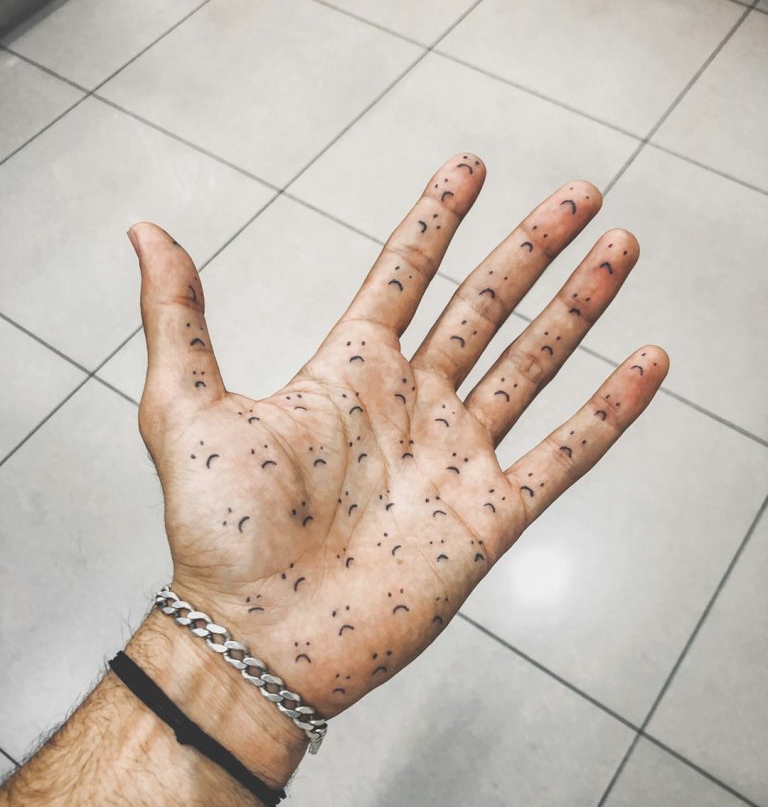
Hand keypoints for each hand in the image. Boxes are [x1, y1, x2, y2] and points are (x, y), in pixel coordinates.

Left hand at [130, 154, 667, 724]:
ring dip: (579, 307)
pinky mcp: (489, 516)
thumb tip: (145, 231)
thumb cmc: (219, 536)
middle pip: (486, 307)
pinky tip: (648, 363)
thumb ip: (178, 318)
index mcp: (348, 374)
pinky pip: (565, 453)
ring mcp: (456, 459)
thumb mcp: (183, 411)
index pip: (404, 275)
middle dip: (533, 247)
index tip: (469, 164)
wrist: (260, 641)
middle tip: (581, 193)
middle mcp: (410, 407)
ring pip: (534, 364)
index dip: (437, 220)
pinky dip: (610, 411)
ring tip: (620, 248)